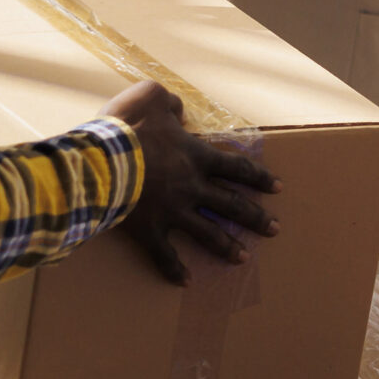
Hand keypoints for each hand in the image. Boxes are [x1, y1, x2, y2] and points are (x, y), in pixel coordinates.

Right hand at [106, 80, 279, 284]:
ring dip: (227, 246)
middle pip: (231, 204)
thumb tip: (176, 109)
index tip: (278, 188)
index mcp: (195, 156)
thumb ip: (168, 101)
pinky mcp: (148, 231)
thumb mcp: (150, 96)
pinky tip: (186, 281)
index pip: (236, 167)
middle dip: (254, 218)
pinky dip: (175, 270)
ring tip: (243, 258)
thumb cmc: (126, 127)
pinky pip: (165, 255)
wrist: (100, 161)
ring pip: (208, 233)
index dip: (258, 177)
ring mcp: (172, 212)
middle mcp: (191, 187)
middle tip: (274, 229)